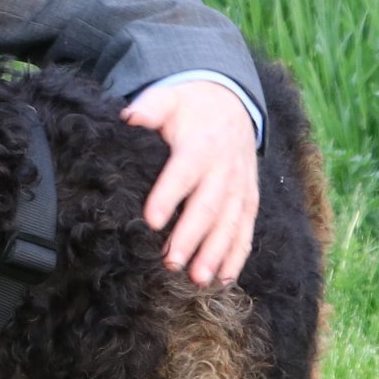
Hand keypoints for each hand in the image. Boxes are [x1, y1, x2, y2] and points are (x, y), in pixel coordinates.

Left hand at [120, 80, 257, 287]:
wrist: (230, 103)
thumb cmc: (189, 107)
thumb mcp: (169, 98)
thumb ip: (150, 107)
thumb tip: (129, 116)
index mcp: (202, 144)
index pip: (184, 172)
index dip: (169, 196)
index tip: (152, 221)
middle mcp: (224, 169)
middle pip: (209, 206)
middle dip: (191, 236)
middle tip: (171, 262)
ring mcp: (240, 186)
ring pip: (230, 223)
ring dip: (216, 253)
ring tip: (198, 279)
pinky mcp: (248, 199)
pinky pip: (246, 230)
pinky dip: (237, 255)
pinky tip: (225, 279)